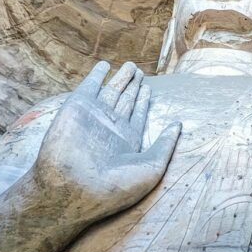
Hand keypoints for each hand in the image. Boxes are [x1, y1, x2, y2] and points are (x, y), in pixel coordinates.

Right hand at [31, 61, 180, 222]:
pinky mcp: (78, 106)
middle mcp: (110, 128)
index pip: (137, 116)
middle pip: (125, 100)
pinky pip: (89, 85)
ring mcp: (94, 116)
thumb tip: (178, 125)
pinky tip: (104, 66)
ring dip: (121, 78)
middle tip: (139, 71)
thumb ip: (165, 144)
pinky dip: (96, 74)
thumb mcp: (152, 167)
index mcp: (127, 142)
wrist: (73, 186)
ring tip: (131, 65)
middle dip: (133, 86)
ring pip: (112, 90)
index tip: (148, 89)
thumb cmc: (115, 184)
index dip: (143, 101)